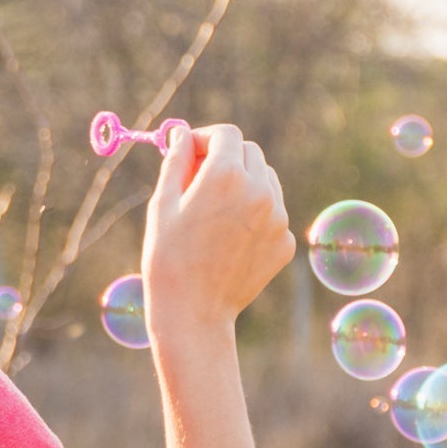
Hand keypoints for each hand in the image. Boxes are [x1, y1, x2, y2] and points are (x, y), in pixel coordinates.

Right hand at [140, 123, 294, 336]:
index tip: (190, 151)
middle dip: (226, 157)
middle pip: (250, 152)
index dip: (205, 138)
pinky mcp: (284, 242)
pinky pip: (272, 212)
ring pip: (266, 180)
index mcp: (226, 175)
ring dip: (244, 182)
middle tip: (200, 179)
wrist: (193, 313)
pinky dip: (254, 214)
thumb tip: (182, 134)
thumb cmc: (168, 258)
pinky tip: (229, 238)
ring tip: (216, 211)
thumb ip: (176, 161)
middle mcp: (260, 190)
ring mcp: (277, 217)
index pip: (225, 134)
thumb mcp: (163, 204)